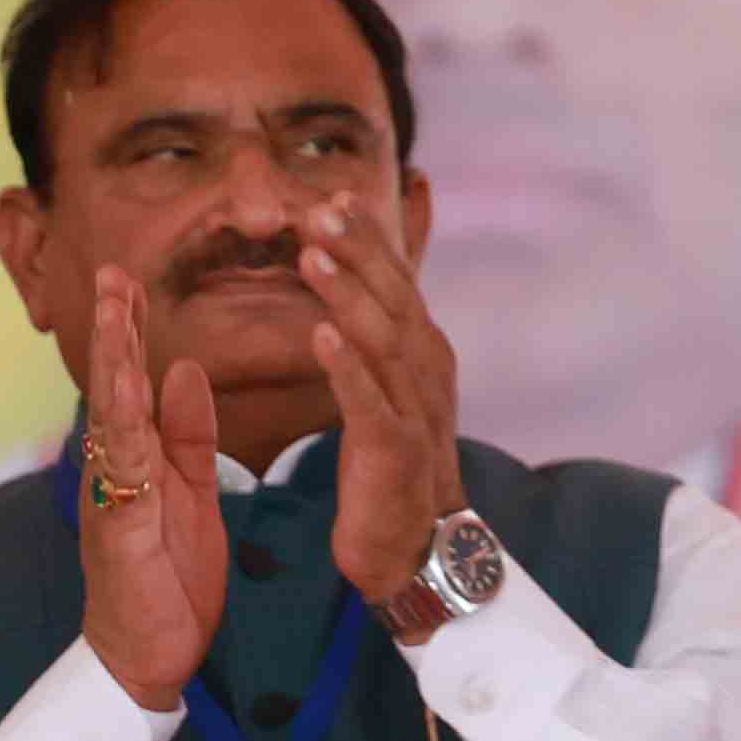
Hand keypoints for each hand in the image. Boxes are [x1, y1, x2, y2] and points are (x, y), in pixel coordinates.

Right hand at [78, 267, 229, 712]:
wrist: (147, 656)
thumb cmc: (166, 576)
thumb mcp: (190, 491)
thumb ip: (186, 433)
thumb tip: (185, 369)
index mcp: (136, 460)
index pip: (132, 382)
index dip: (130, 330)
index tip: (129, 278)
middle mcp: (114, 471)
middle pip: (112, 388)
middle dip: (114, 329)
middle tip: (112, 271)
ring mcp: (111, 498)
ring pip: (112, 420)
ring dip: (115, 363)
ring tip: (116, 313)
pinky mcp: (120, 531)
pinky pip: (125, 473)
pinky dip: (129, 431)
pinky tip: (131, 395)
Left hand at [303, 196, 466, 615]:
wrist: (416, 543)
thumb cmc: (393, 465)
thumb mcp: (389, 390)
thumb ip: (378, 339)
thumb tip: (356, 290)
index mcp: (425, 353)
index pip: (399, 282)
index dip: (371, 239)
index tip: (335, 196)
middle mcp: (429, 371)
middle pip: (394, 298)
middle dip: (358, 251)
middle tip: (318, 210)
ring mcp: (416, 408)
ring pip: (382, 338)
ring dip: (348, 293)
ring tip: (311, 255)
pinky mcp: (396, 447)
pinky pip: (369, 399)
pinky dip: (346, 365)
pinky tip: (320, 335)